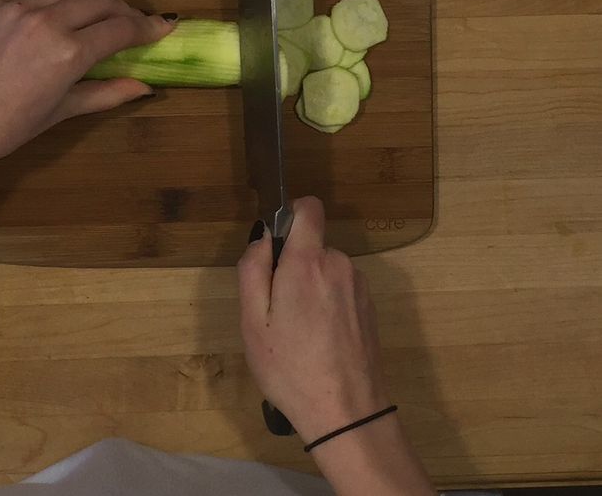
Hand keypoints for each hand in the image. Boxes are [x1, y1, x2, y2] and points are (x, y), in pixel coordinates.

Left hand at [0, 0, 173, 169]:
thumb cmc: (3, 128)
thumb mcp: (58, 112)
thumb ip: (104, 93)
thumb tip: (143, 87)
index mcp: (67, 52)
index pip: (120, 28)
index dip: (147, 27)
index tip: (162, 28)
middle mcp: (45, 20)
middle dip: (122, 8)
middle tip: (130, 23)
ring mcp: (15, 6)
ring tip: (93, 17)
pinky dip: (50, 2)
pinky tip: (48, 22)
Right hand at [237, 196, 389, 442]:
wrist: (346, 413)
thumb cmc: (290, 367)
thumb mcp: (252, 320)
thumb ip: (253, 268)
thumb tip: (262, 237)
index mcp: (309, 262)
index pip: (308, 208)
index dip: (289, 215)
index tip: (274, 245)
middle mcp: (340, 265)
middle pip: (312, 246)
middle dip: (292, 266)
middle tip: (275, 310)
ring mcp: (359, 287)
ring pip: (325, 271)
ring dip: (309, 289)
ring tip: (296, 331)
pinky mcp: (370, 309)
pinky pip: (340, 291)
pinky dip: (326, 306)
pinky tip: (318, 341)